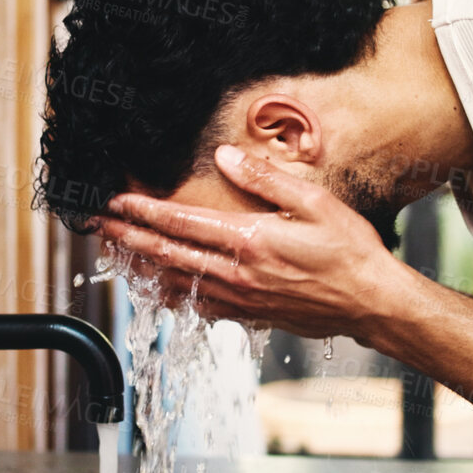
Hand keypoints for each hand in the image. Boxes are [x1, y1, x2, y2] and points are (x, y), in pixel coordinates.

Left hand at [95, 145, 412, 340]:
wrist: (373, 304)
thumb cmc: (350, 251)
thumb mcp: (314, 201)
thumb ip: (264, 179)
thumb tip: (225, 156)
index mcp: (250, 242)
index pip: (182, 224)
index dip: (143, 213)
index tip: (116, 202)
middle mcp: (238, 275)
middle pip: (168, 256)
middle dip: (129, 240)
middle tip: (100, 228)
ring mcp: (242, 300)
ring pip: (178, 284)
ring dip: (144, 267)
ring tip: (118, 254)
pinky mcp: (251, 316)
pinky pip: (200, 305)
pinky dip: (173, 294)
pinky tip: (161, 287)